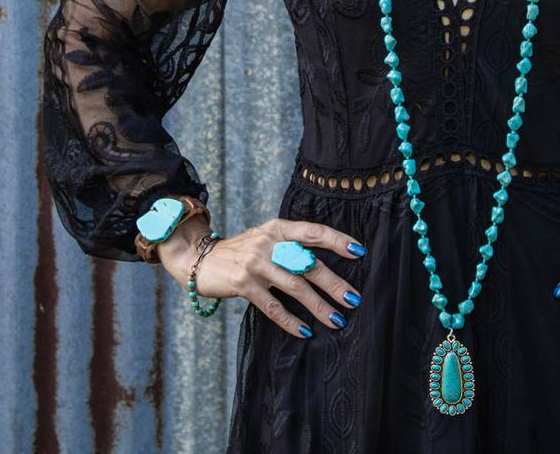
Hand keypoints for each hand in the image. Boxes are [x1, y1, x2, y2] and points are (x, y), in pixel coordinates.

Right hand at [159, 217, 364, 339]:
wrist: (200, 259)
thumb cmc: (241, 251)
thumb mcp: (266, 238)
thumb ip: (290, 245)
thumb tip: (322, 262)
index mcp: (278, 228)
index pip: (314, 232)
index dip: (337, 241)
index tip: (359, 252)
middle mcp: (269, 243)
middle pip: (308, 264)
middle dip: (334, 283)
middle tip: (353, 298)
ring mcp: (256, 263)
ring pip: (295, 287)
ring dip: (318, 306)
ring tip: (337, 320)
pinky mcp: (243, 284)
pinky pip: (272, 306)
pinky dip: (290, 321)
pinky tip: (305, 332)